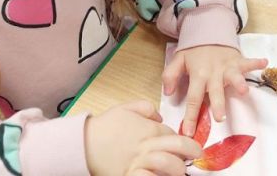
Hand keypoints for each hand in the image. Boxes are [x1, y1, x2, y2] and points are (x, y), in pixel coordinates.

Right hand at [84, 100, 200, 175]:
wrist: (83, 143)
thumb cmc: (104, 126)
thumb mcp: (126, 108)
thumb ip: (146, 108)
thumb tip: (159, 116)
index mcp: (149, 130)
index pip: (175, 136)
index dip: (185, 142)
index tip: (190, 148)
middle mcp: (146, 146)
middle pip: (177, 149)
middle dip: (190, 155)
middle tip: (193, 160)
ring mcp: (138, 162)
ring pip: (167, 165)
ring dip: (177, 171)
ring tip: (179, 173)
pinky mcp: (128, 175)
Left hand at [162, 45, 267, 136]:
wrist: (207, 29)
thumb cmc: (194, 50)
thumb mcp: (178, 60)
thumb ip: (170, 75)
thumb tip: (168, 92)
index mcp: (198, 74)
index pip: (193, 98)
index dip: (190, 116)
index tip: (188, 132)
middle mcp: (213, 72)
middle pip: (215, 90)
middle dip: (218, 104)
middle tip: (220, 118)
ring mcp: (227, 66)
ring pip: (233, 76)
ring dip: (239, 83)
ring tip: (244, 90)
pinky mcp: (237, 61)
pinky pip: (248, 62)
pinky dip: (256, 62)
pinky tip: (265, 63)